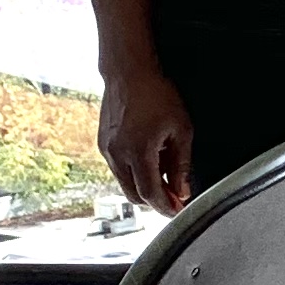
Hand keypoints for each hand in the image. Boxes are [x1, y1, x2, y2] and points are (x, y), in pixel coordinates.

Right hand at [96, 60, 193, 211]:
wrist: (128, 73)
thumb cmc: (156, 95)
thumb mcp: (181, 131)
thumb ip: (181, 165)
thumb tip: (182, 190)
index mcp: (138, 152)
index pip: (150, 194)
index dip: (165, 207)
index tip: (177, 212)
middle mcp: (117, 155)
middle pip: (134, 195)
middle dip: (155, 201)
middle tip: (174, 198)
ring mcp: (106, 150)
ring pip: (125, 183)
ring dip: (144, 187)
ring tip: (165, 178)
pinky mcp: (102, 144)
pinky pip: (118, 169)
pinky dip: (134, 174)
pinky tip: (149, 163)